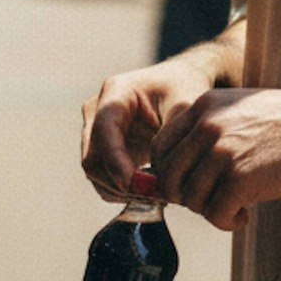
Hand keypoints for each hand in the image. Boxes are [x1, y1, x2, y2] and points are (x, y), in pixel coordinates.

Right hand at [81, 48, 225, 199]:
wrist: (179, 85)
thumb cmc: (184, 90)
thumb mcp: (187, 105)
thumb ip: (173, 137)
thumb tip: (159, 179)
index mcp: (116, 91)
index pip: (104, 132)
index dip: (117, 163)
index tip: (141, 186)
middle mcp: (97, 110)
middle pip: (93, 159)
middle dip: (121, 183)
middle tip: (157, 196)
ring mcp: (95, 130)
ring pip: (95, 173)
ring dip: (122, 191)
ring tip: (157, 194)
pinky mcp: (101, 148)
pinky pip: (103, 178)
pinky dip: (123, 191)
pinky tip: (150, 190)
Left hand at [149, 84, 280, 231]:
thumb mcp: (243, 110)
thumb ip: (211, 131)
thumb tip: (185, 170)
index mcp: (205, 106)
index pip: (161, 147)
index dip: (170, 174)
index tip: (190, 187)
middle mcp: (207, 125)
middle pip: (168, 177)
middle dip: (185, 197)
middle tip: (211, 201)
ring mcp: (223, 151)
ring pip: (190, 199)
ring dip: (210, 211)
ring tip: (235, 208)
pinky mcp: (242, 178)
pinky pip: (215, 214)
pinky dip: (227, 222)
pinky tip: (246, 215)